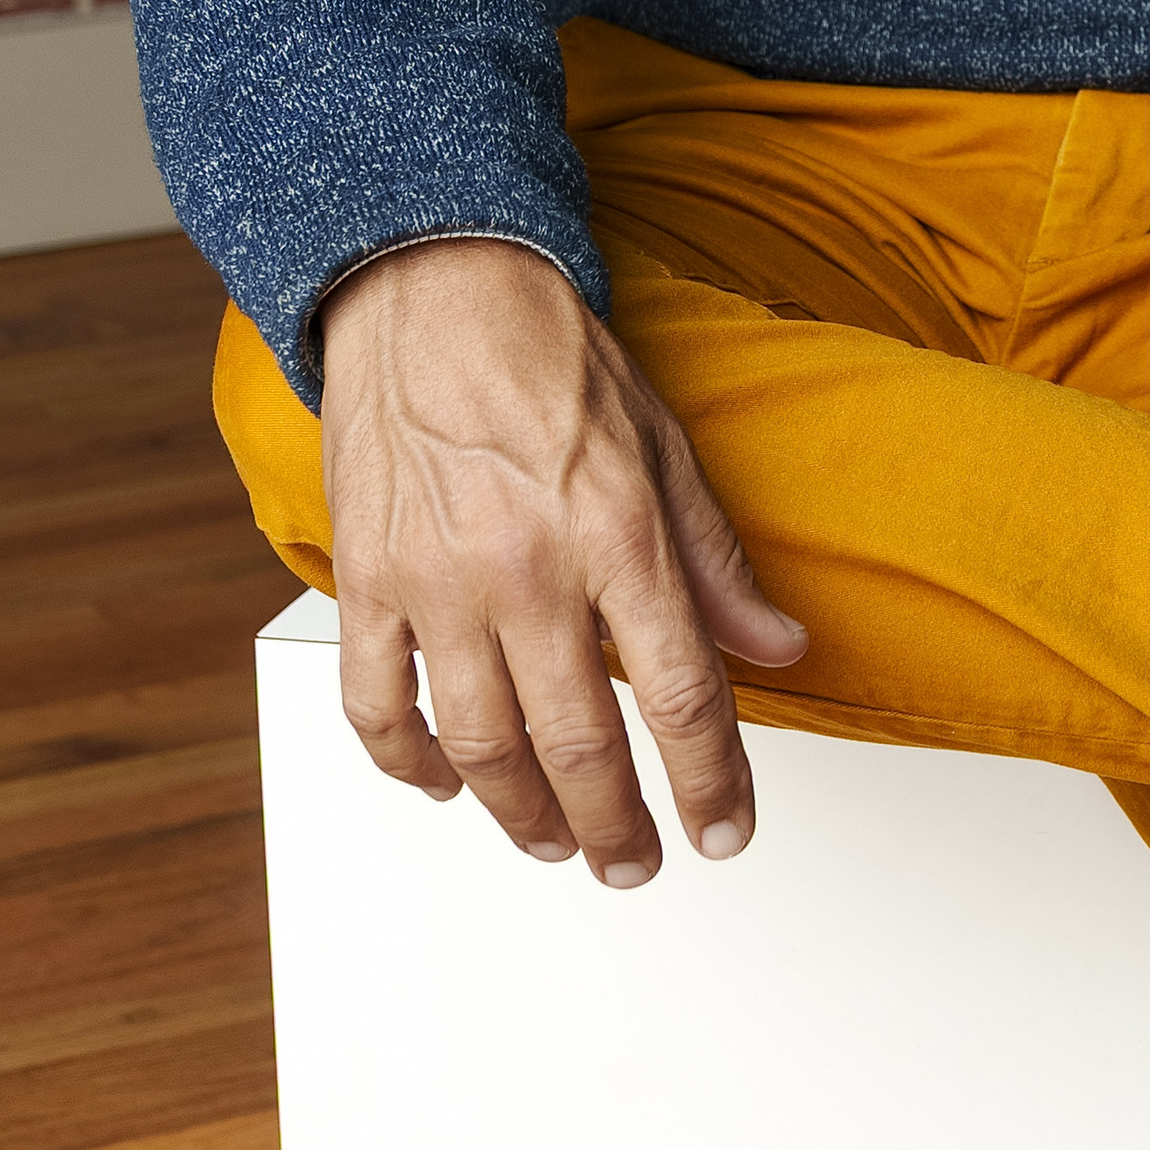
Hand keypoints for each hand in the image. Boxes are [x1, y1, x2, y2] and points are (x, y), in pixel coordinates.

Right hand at [319, 239, 808, 884]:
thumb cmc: (551, 358)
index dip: (712, 782)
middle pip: (581, 745)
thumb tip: (780, 645)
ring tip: (556, 841)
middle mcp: (528, 569)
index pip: (681, 696)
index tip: (726, 832)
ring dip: (523, 815)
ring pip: (481, 746)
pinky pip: (379, 705)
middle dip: (618, 827)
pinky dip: (409, 764)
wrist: (433, 286)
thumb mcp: (666, 448)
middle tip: (638, 863)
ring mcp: (438, 580)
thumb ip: (718, 562)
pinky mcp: (369, 577)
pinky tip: (443, 785)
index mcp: (619, 535)